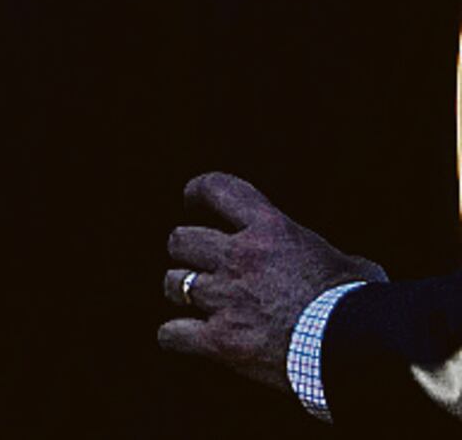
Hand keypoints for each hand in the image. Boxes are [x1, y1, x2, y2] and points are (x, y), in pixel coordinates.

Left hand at [159, 171, 385, 392]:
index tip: (192, 201)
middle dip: (187, 251)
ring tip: (191, 300)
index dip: (197, 191)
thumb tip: (342, 268)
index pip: (216, 188)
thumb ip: (324, 258)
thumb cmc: (364, 307)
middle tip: (197, 264)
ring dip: (182, 290)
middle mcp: (239, 257)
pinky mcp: (223, 341)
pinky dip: (174, 335)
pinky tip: (179, 337)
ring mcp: (226, 298)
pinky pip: (175, 333)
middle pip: (182, 239)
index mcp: (270, 229)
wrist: (360, 351)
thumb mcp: (349, 264)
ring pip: (175, 283)